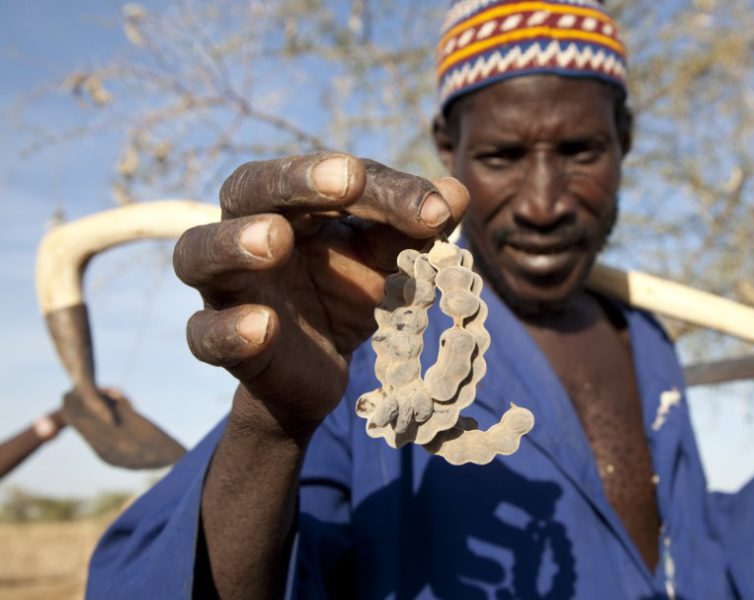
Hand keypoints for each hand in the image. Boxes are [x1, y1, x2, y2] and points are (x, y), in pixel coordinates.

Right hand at [173, 153, 467, 437]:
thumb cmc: (349, 292)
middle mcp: (245, 231)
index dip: (382, 189)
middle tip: (344, 179)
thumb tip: (457, 193)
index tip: (436, 210)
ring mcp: (226, 287)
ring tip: (273, 241)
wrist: (321, 371)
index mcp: (291, 201)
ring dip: (233, 243)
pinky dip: (228, 330)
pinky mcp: (222, 344)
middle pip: (248, 189)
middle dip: (294, 180)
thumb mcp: (387, 259)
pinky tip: (262, 328)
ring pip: (199, 253)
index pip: (329, 177)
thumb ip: (414, 228)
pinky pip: (204, 334)